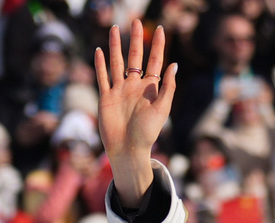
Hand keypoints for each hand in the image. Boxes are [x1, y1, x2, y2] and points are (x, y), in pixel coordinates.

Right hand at [94, 20, 176, 207]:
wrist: (128, 149)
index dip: (158, 46)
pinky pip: (102, 77)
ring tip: (115, 29)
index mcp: (150, 89)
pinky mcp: (106, 97)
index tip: (161, 29)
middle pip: (134, 57)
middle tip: (136, 21)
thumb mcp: (162, 109)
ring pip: (116, 63)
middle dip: (136, 40)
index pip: (155, 61)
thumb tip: (174, 65)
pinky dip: (100, 64)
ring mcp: (119, 91)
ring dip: (116, 46)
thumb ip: (168, 87)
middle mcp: (134, 86)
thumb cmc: (148, 133)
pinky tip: (100, 51)